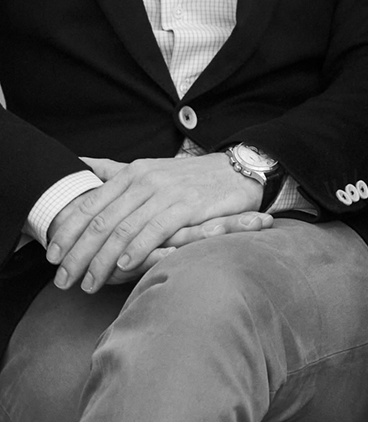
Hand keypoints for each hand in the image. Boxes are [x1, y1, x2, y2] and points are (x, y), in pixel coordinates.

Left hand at [46, 153, 264, 292]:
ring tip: (88, 283)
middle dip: (78, 254)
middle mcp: (146, 179)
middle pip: (102, 221)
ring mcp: (167, 191)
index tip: (51, 255)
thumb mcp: (149, 169)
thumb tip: (80, 163)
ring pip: (123, 229)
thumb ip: (113, 171)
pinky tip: (122, 267)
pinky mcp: (188, 205)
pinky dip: (135, 250)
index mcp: (132, 171)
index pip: (91, 203)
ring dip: (101, 261)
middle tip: (63, 280)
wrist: (237, 172)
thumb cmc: (188, 178)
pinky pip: (155, 230)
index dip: (67, 231)